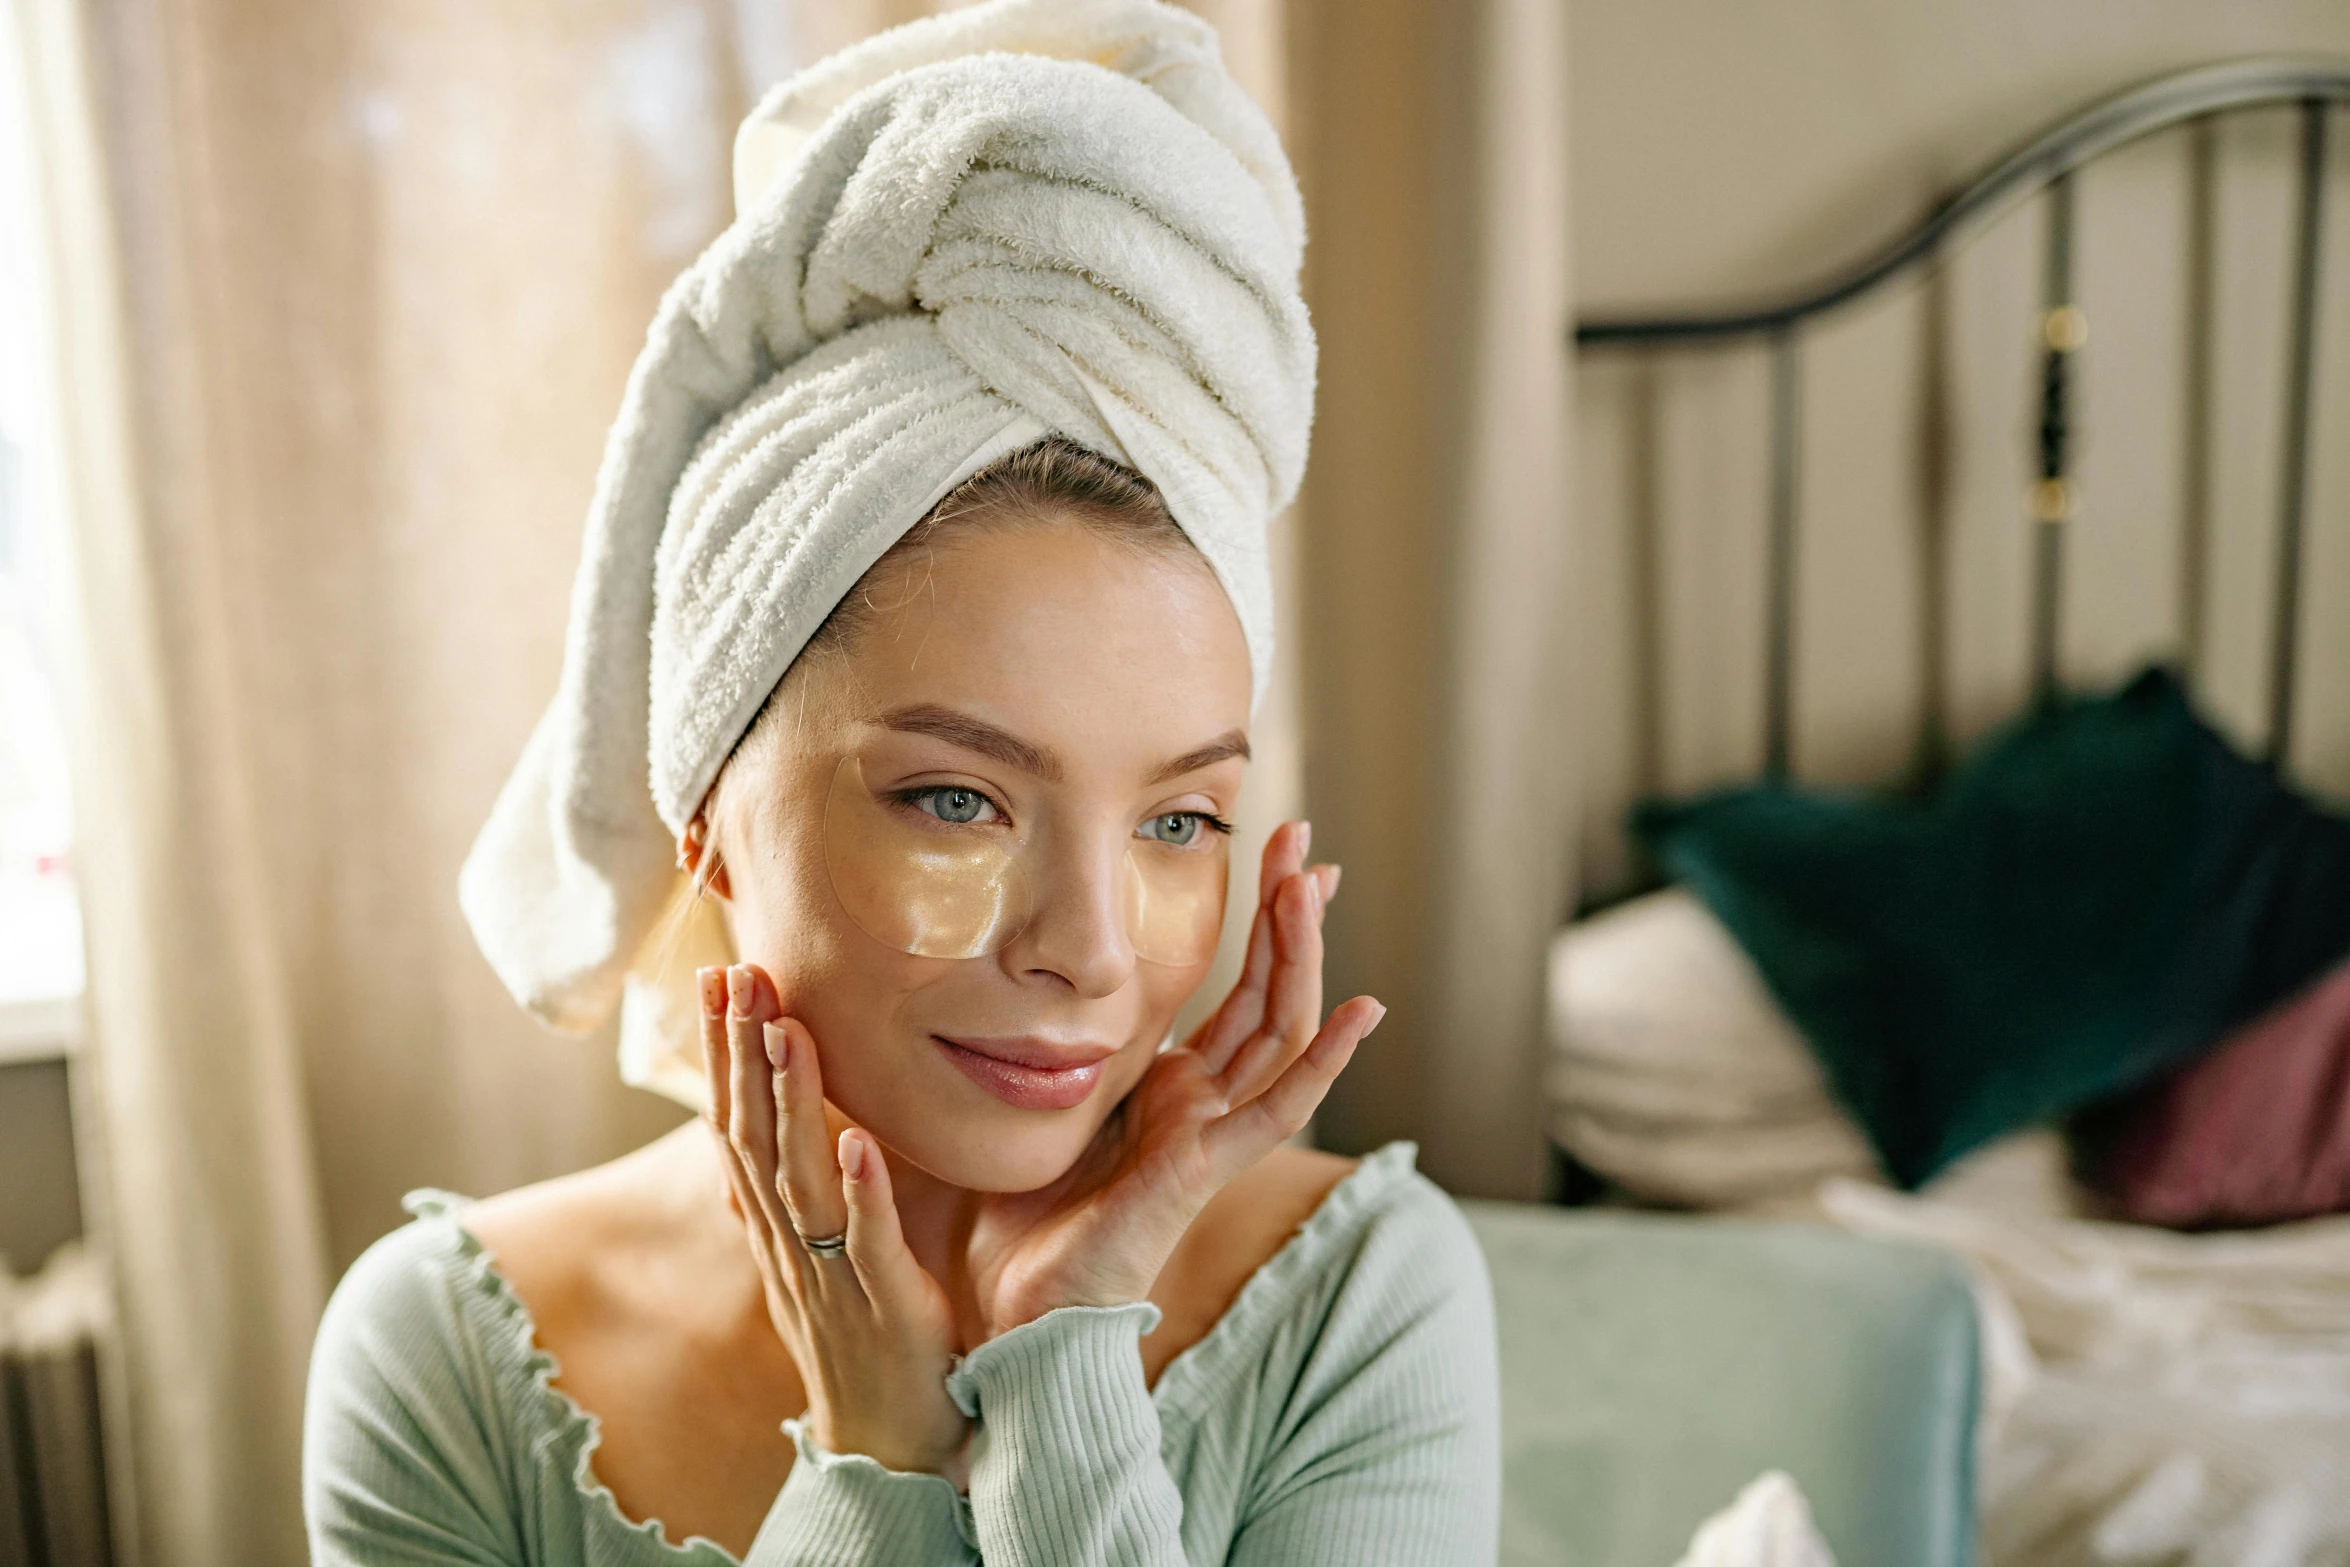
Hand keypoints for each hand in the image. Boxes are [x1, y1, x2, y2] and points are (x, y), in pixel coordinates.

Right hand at [700, 963, 967, 1477]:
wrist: (888, 1437)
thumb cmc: (860, 1329)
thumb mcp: (814, 1244)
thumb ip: (795, 1180)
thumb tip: (770, 1111)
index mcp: (772, 1223)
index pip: (733, 1122)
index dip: (721, 1050)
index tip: (716, 976)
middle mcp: (786, 1242)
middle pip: (751, 1136)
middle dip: (741, 1052)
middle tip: (738, 970)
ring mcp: (829, 1274)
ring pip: (799, 1179)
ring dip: (792, 1101)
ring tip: (791, 1028)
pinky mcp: (885, 1304)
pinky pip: (867, 1243)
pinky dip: (861, 1191)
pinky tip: (861, 1140)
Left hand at [965, 821, 1381, 1334]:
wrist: (1016, 1310)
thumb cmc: (1018, 1222)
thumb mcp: (1039, 1103)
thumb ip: (1054, 1049)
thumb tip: (1021, 977)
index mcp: (1169, 1089)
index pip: (1235, 994)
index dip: (1260, 928)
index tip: (1276, 862)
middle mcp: (1202, 1105)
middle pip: (1268, 994)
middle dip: (1287, 915)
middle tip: (1305, 842)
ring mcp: (1212, 1134)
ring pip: (1280, 1030)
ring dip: (1302, 954)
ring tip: (1316, 882)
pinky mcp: (1207, 1166)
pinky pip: (1282, 1107)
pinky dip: (1327, 1061)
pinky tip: (1364, 1011)